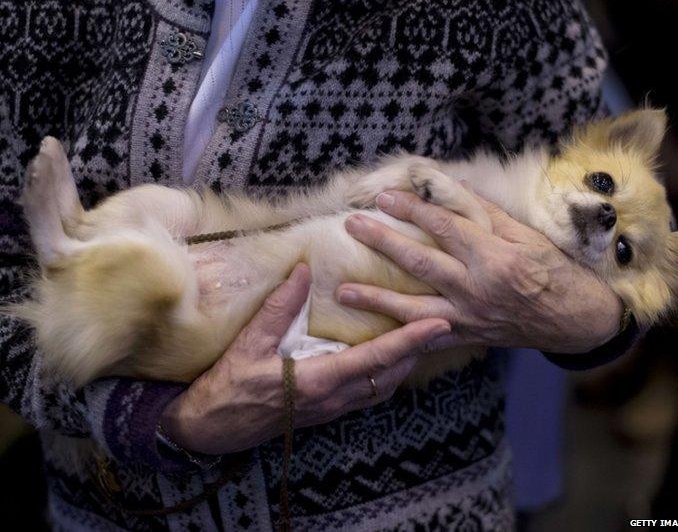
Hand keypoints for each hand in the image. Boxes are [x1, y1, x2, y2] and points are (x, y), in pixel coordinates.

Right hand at [160, 263, 449, 454]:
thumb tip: (302, 269)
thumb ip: (278, 307)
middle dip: (419, 350)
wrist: (212, 429)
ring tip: (422, 337)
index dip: (410, 340)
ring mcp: (332, 408)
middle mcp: (333, 398)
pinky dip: (387, 373)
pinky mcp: (326, 410)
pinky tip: (386, 357)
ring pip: (383, 387)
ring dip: (406, 363)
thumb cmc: (227, 387)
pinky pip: (369, 394)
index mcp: (318, 381)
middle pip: (391, 375)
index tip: (440, 324)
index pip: (376, 359)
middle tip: (443, 323)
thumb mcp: (248, 344)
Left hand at [337, 190, 621, 353]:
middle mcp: (475, 288)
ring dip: (376, 299)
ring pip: (413, 307)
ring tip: (342, 291)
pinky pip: (426, 338)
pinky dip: (399, 335)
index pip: (443, 226)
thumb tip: (454, 189)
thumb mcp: (527, 236)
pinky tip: (373, 332)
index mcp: (493, 257)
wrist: (575, 320)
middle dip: (382, 242)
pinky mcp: (465, 336)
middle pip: (419, 261)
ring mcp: (467, 317)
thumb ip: (488, 215)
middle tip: (352, 225)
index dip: (411, 210)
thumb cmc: (556, 272)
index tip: (384, 197)